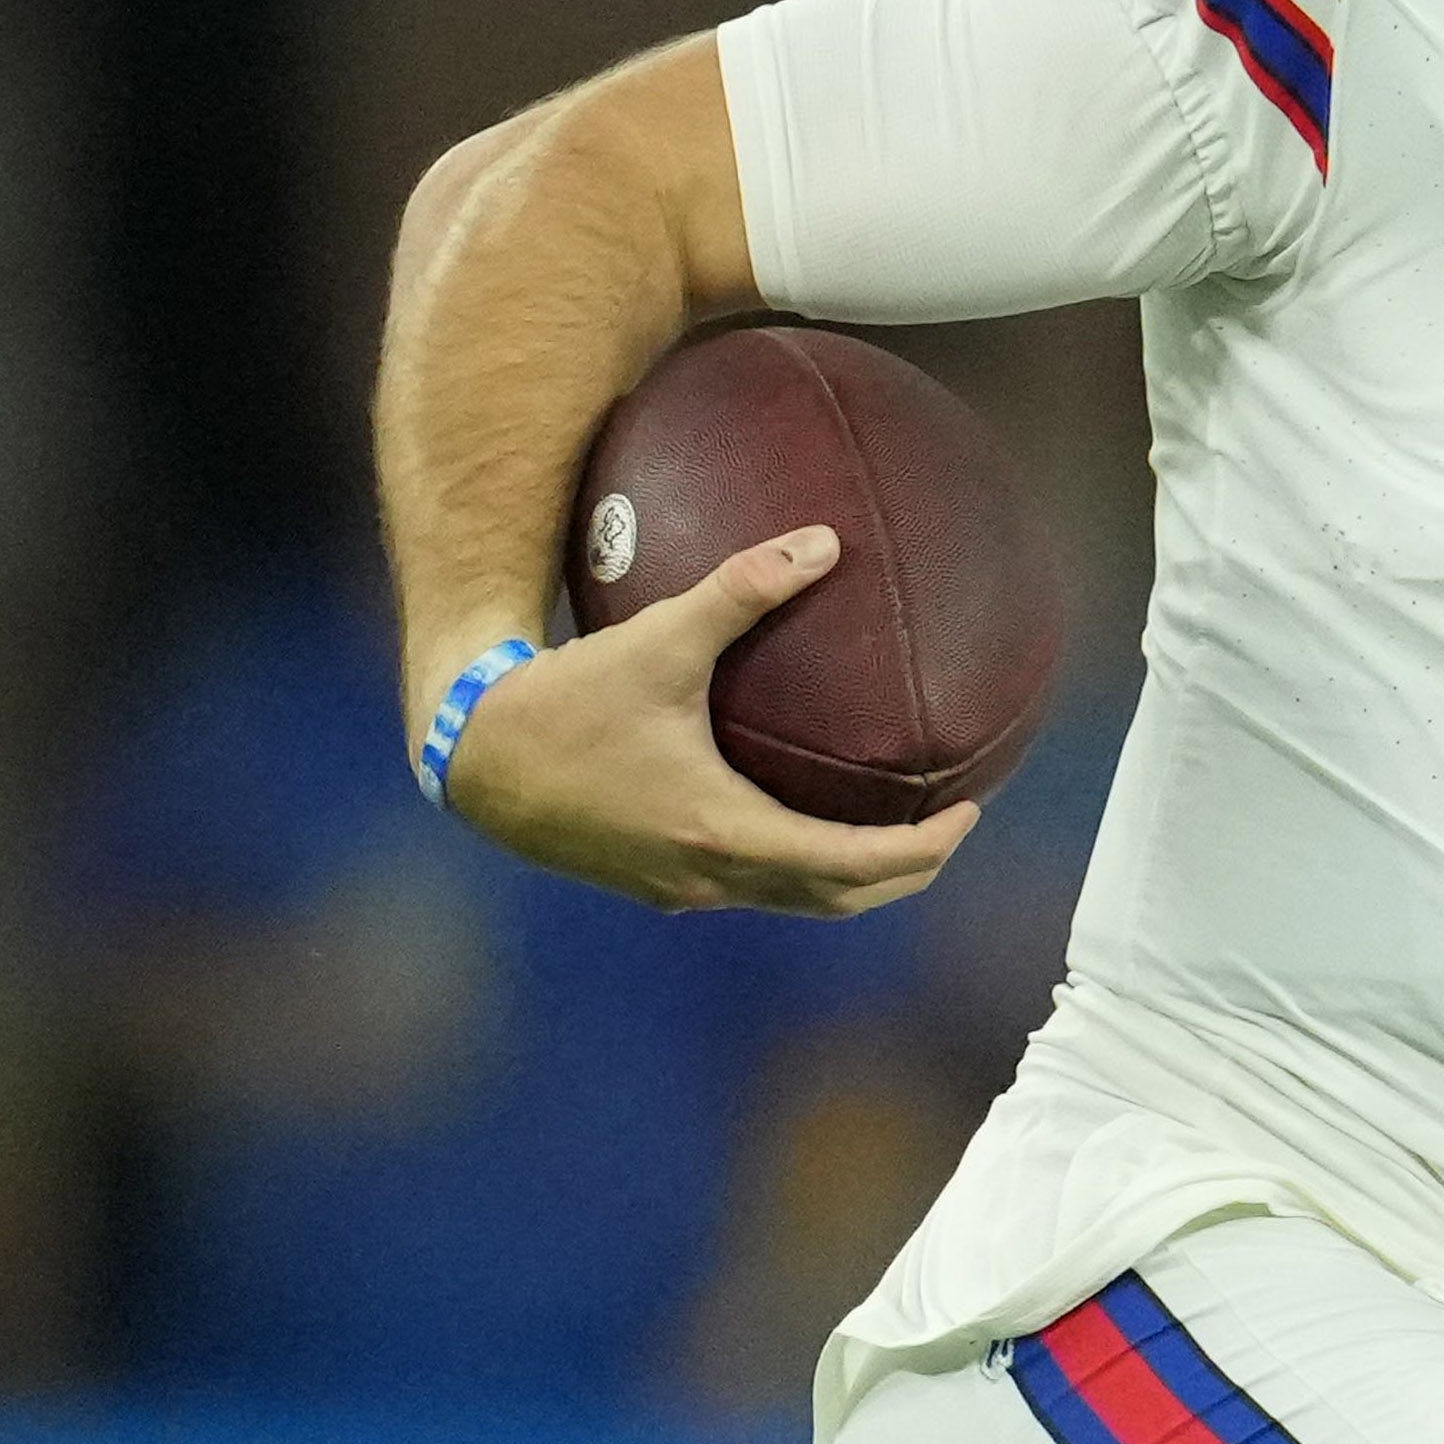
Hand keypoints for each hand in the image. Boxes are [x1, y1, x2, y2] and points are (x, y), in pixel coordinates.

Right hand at [425, 525, 980, 916]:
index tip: (968, 814)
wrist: (475, 758)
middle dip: (903, 872)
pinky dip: (795, 866)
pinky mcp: (656, 881)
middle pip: (838, 901)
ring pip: (792, 901)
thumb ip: (745, 588)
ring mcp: (681, 889)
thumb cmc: (567, 700)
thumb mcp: (660, 639)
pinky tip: (797, 814)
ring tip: (891, 828)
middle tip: (947, 826)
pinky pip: (749, 886)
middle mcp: (710, 878)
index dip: (922, 849)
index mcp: (725, 832)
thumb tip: (825, 542)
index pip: (853, 864)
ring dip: (848, 877)